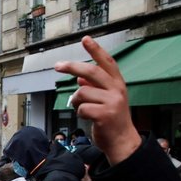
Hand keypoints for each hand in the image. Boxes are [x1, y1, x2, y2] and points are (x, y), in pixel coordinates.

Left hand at [54, 36, 140, 165]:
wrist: (122, 142)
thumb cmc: (111, 119)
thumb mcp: (106, 100)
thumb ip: (95, 87)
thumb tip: (79, 77)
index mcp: (118, 84)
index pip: (107, 62)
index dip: (96, 50)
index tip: (86, 39)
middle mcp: (117, 90)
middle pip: (91, 71)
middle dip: (72, 66)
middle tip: (58, 66)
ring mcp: (112, 102)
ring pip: (81, 92)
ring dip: (76, 101)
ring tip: (83, 109)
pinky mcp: (105, 115)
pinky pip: (81, 108)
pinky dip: (79, 113)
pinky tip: (88, 117)